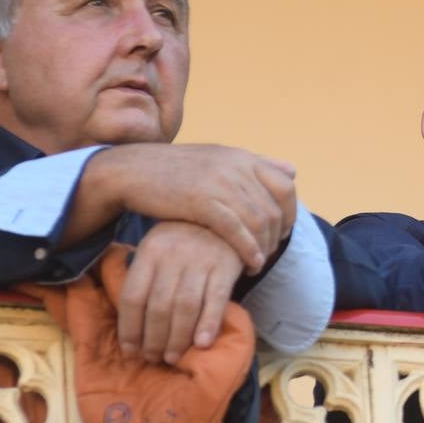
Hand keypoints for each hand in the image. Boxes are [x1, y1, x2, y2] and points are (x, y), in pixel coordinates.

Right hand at [89, 144, 296, 272]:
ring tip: (257, 264)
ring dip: (263, 248)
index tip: (281, 233)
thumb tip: (293, 170)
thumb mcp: (218, 159)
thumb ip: (255, 166)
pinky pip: (237, 230)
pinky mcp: (201, 201)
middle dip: (276, 237)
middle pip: (274, 209)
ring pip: (259, 222)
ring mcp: (219, 182)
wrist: (131, 170)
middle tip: (268, 253)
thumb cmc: (175, 170)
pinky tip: (249, 265)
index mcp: (242, 157)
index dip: (290, 213)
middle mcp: (236, 166)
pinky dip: (248, 250)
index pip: (286, 186)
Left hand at [118, 221, 244, 363]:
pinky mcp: (226, 266)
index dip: (130, 327)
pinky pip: (216, 299)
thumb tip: (130, 321)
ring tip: (172, 356)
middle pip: (158, 306)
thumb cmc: (184, 240)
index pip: (133, 296)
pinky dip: (208, 323)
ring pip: (185, 306)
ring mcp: (201, 261)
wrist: (225, 215)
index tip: (130, 349)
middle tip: (152, 358)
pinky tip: (202, 343)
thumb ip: (144, 275)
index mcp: (150, 251)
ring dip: (177, 337)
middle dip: (153, 338)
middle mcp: (173, 256)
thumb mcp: (157, 247)